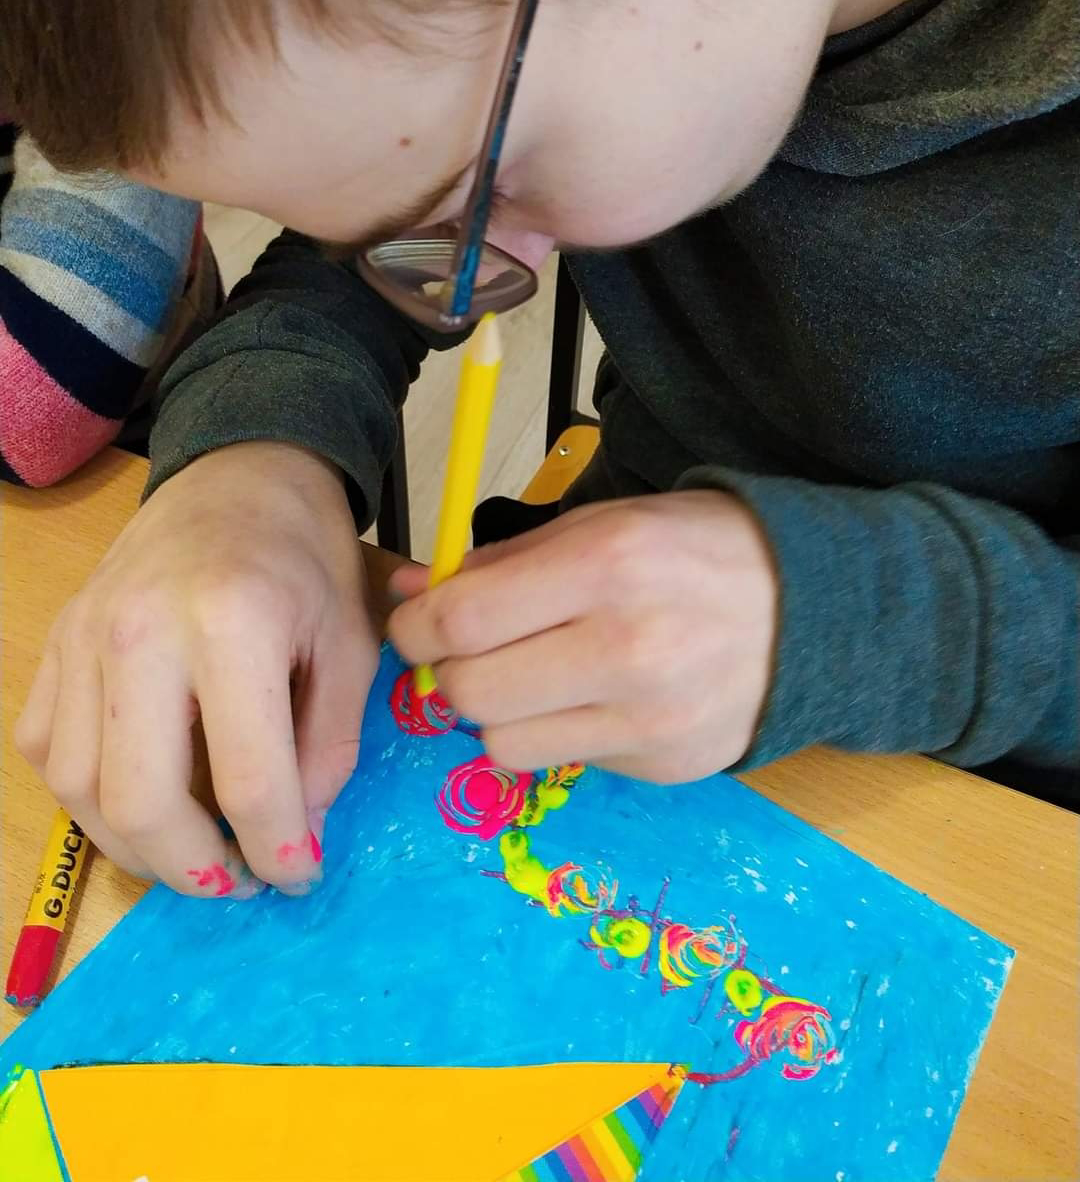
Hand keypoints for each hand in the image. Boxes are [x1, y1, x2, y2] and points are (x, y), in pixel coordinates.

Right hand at [17, 443, 376, 896]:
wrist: (241, 471)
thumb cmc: (307, 555)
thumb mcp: (351, 642)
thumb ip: (330, 744)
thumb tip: (299, 833)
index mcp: (233, 622)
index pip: (249, 780)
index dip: (279, 849)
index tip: (299, 873)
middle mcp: (142, 630)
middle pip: (141, 803)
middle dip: (195, 870)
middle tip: (240, 878)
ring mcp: (84, 634)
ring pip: (79, 790)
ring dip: (137, 847)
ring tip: (196, 849)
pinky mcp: (55, 639)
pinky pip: (46, 749)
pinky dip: (88, 796)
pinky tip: (142, 792)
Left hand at [388, 492, 777, 783]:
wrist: (813, 611)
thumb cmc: (695, 550)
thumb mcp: (604, 524)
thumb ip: (503, 561)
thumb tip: (412, 594)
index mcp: (606, 566)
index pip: (463, 621)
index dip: (417, 627)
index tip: (419, 623)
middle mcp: (626, 649)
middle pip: (471, 692)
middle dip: (450, 671)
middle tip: (470, 651)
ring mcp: (649, 719)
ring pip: (502, 744)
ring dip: (498, 712)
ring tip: (533, 676)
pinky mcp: (665, 767)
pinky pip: (563, 762)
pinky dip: (556, 732)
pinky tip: (593, 698)